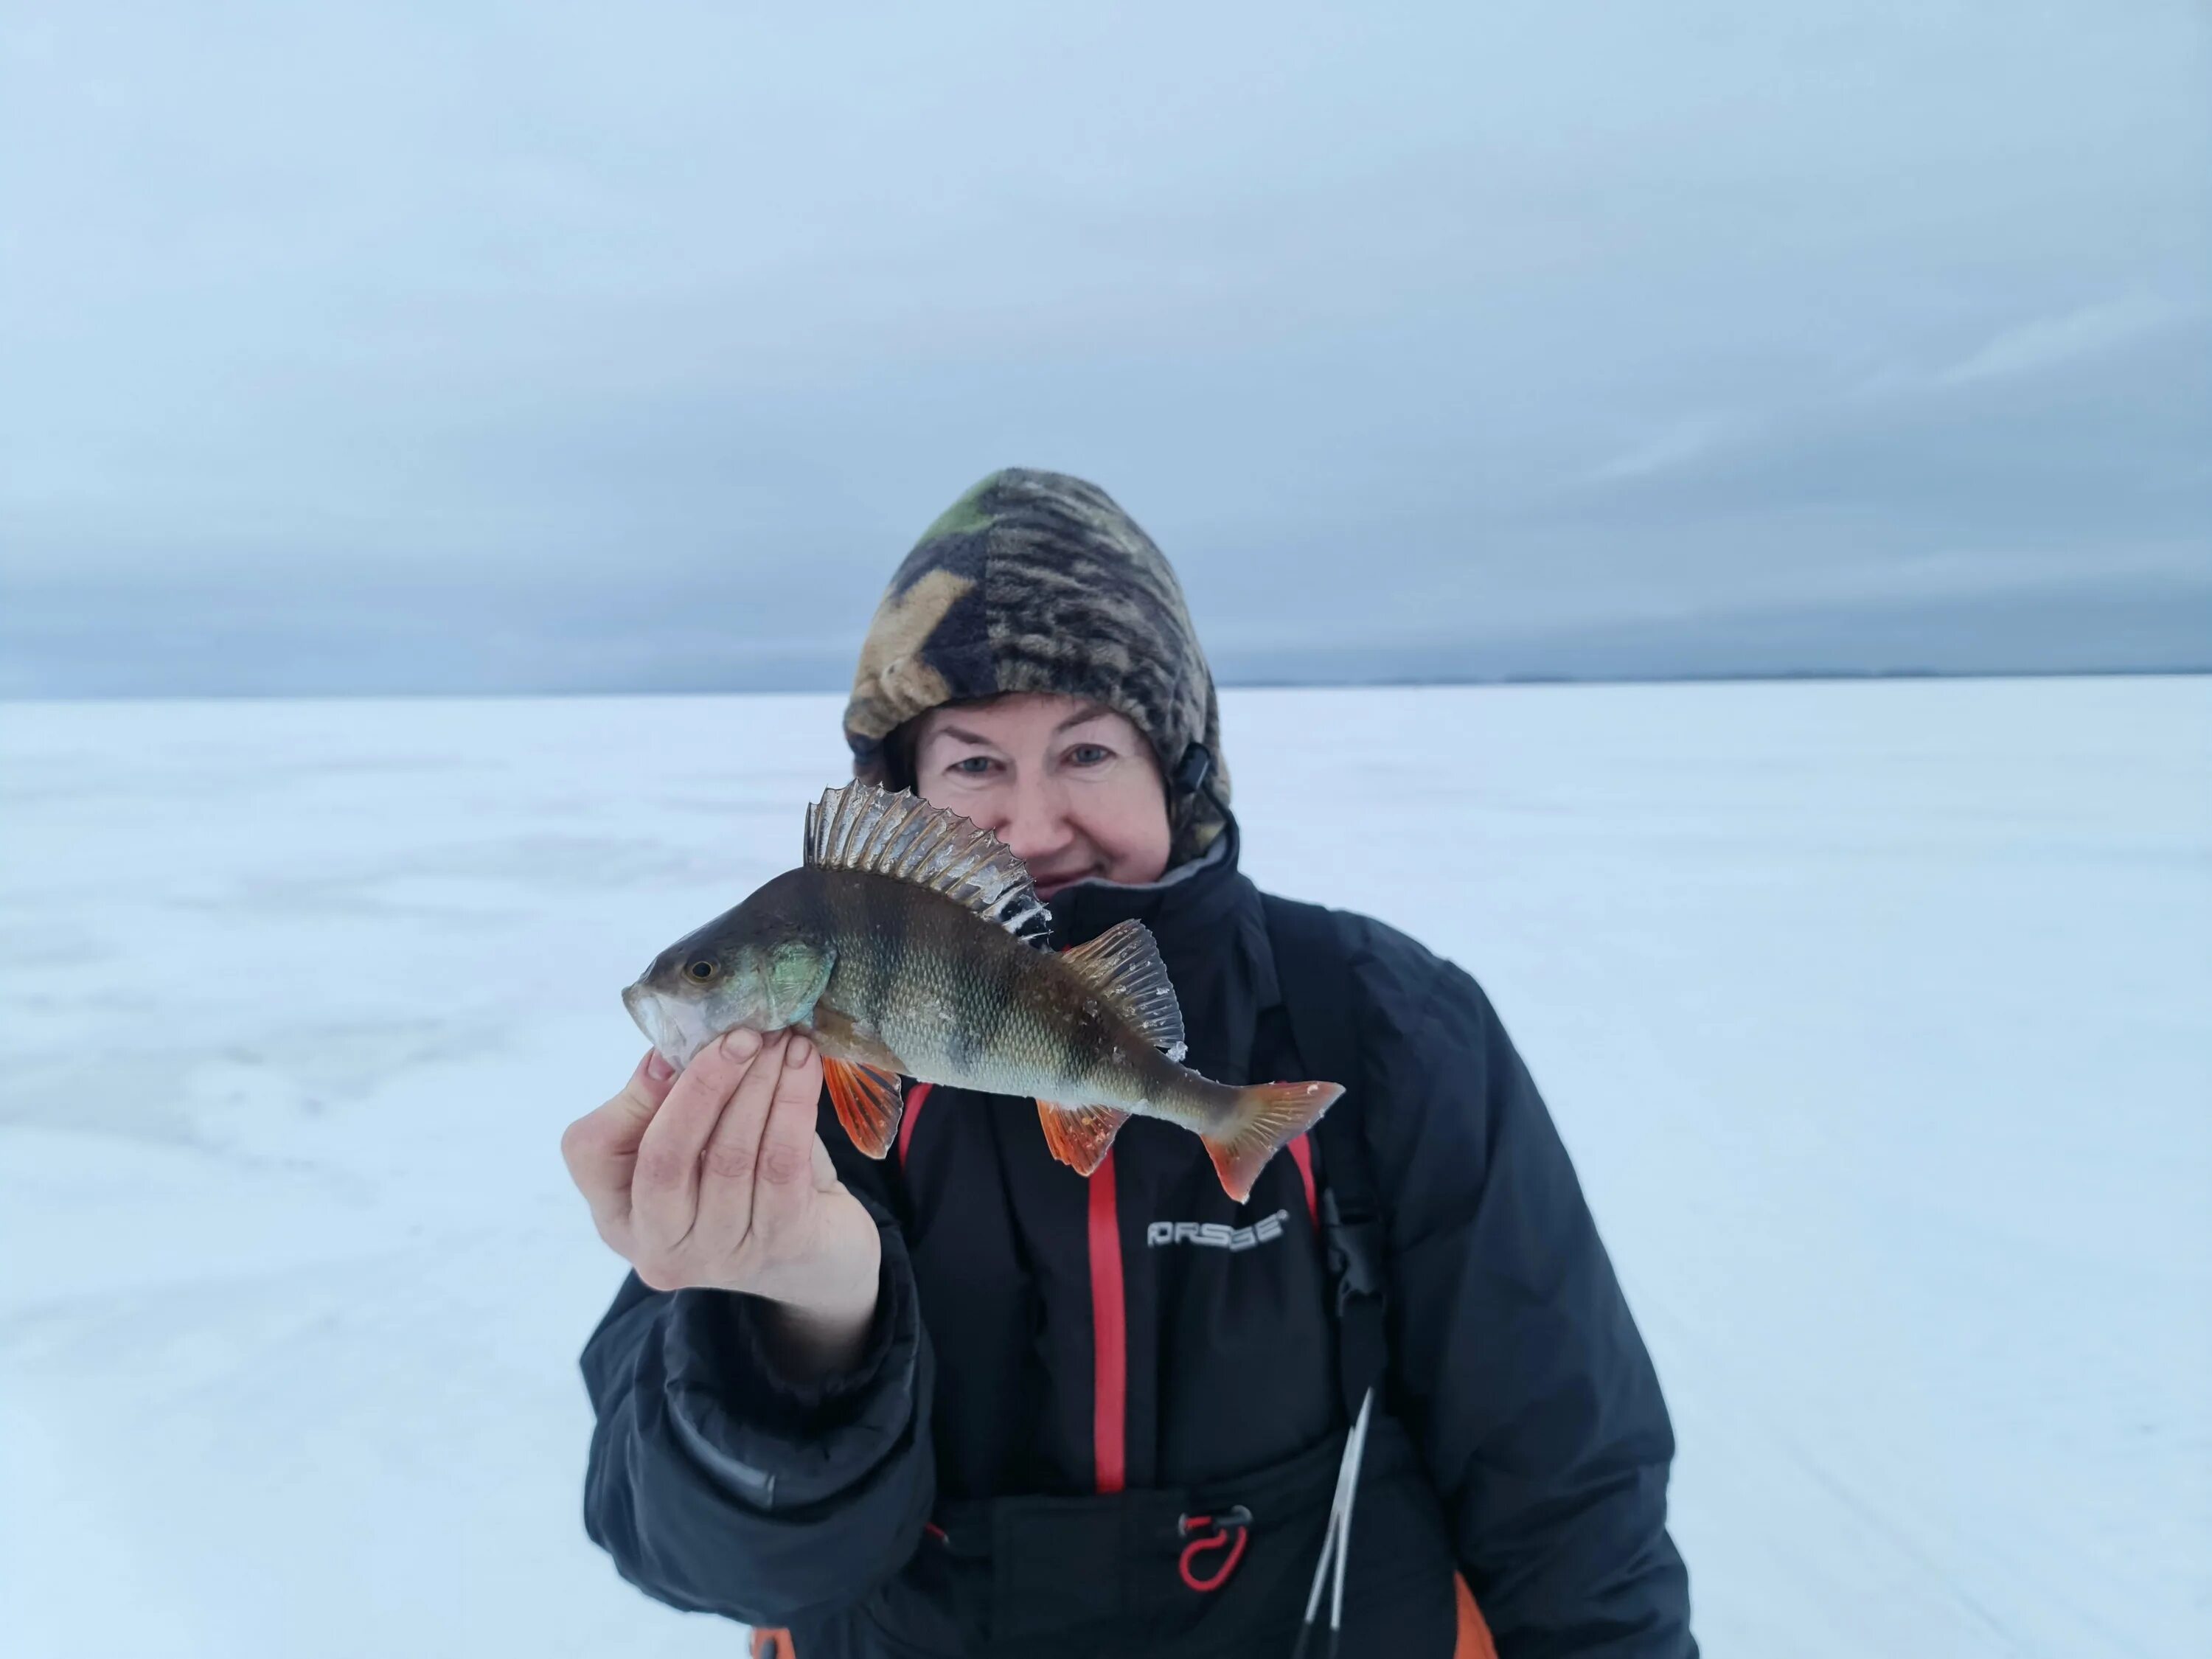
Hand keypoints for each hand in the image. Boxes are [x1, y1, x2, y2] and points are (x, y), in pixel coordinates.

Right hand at [561, 1030, 881, 1374]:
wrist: (818, 1254)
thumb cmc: (746, 1179)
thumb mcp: (696, 1142)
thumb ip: (671, 1101)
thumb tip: (671, 1048)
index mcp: (619, 1213)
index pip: (592, 1153)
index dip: (633, 1096)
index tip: (678, 1047)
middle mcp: (659, 1244)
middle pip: (664, 1158)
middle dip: (704, 1084)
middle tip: (741, 1034)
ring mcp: (720, 1253)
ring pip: (730, 1155)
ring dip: (758, 1083)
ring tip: (781, 1039)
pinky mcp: (782, 1245)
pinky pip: (782, 1162)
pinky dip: (793, 1104)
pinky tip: (804, 1066)